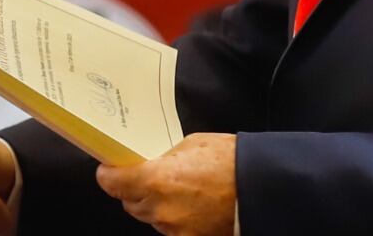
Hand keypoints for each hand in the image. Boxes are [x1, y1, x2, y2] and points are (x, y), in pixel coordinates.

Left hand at [95, 133, 236, 235]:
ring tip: (176, 190)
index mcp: (155, 180)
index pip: (112, 184)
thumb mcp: (191, 145)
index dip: (109, 175)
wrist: (263, 188)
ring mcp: (175, 230)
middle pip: (129, 203)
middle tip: (145, 176)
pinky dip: (174, 218)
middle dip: (133, 189)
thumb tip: (152, 163)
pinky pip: (171, 228)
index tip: (109, 170)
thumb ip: (164, 157)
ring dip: (155, 205)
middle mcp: (160, 210)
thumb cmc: (230, 161)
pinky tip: (189, 205)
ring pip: (150, 217)